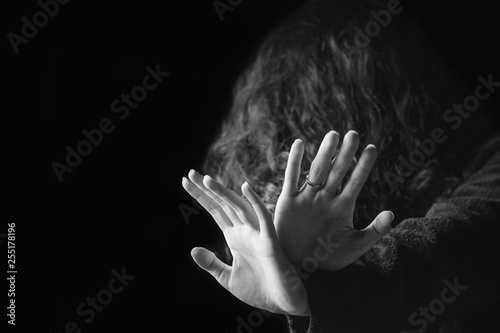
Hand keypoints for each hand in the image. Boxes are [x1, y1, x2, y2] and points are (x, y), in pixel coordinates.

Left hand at [182, 170, 308, 315]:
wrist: (284, 305)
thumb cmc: (260, 291)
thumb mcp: (228, 279)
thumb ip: (212, 264)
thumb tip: (192, 250)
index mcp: (235, 237)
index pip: (215, 211)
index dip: (201, 196)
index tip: (185, 181)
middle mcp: (245, 231)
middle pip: (223, 204)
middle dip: (207, 189)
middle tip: (190, 173)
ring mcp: (257, 234)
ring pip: (238, 207)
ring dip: (223, 193)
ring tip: (207, 179)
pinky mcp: (270, 241)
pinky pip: (263, 218)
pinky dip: (255, 202)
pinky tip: (244, 187)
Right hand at [275, 130, 393, 270]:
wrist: (300, 266)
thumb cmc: (327, 257)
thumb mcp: (354, 247)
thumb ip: (373, 231)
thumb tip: (391, 213)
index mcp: (342, 206)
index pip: (355, 181)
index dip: (363, 166)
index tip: (372, 148)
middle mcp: (325, 198)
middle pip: (337, 171)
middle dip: (345, 154)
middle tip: (353, 134)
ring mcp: (307, 198)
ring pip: (316, 171)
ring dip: (324, 153)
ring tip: (333, 135)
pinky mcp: (288, 201)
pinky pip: (291, 178)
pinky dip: (294, 162)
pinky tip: (299, 144)